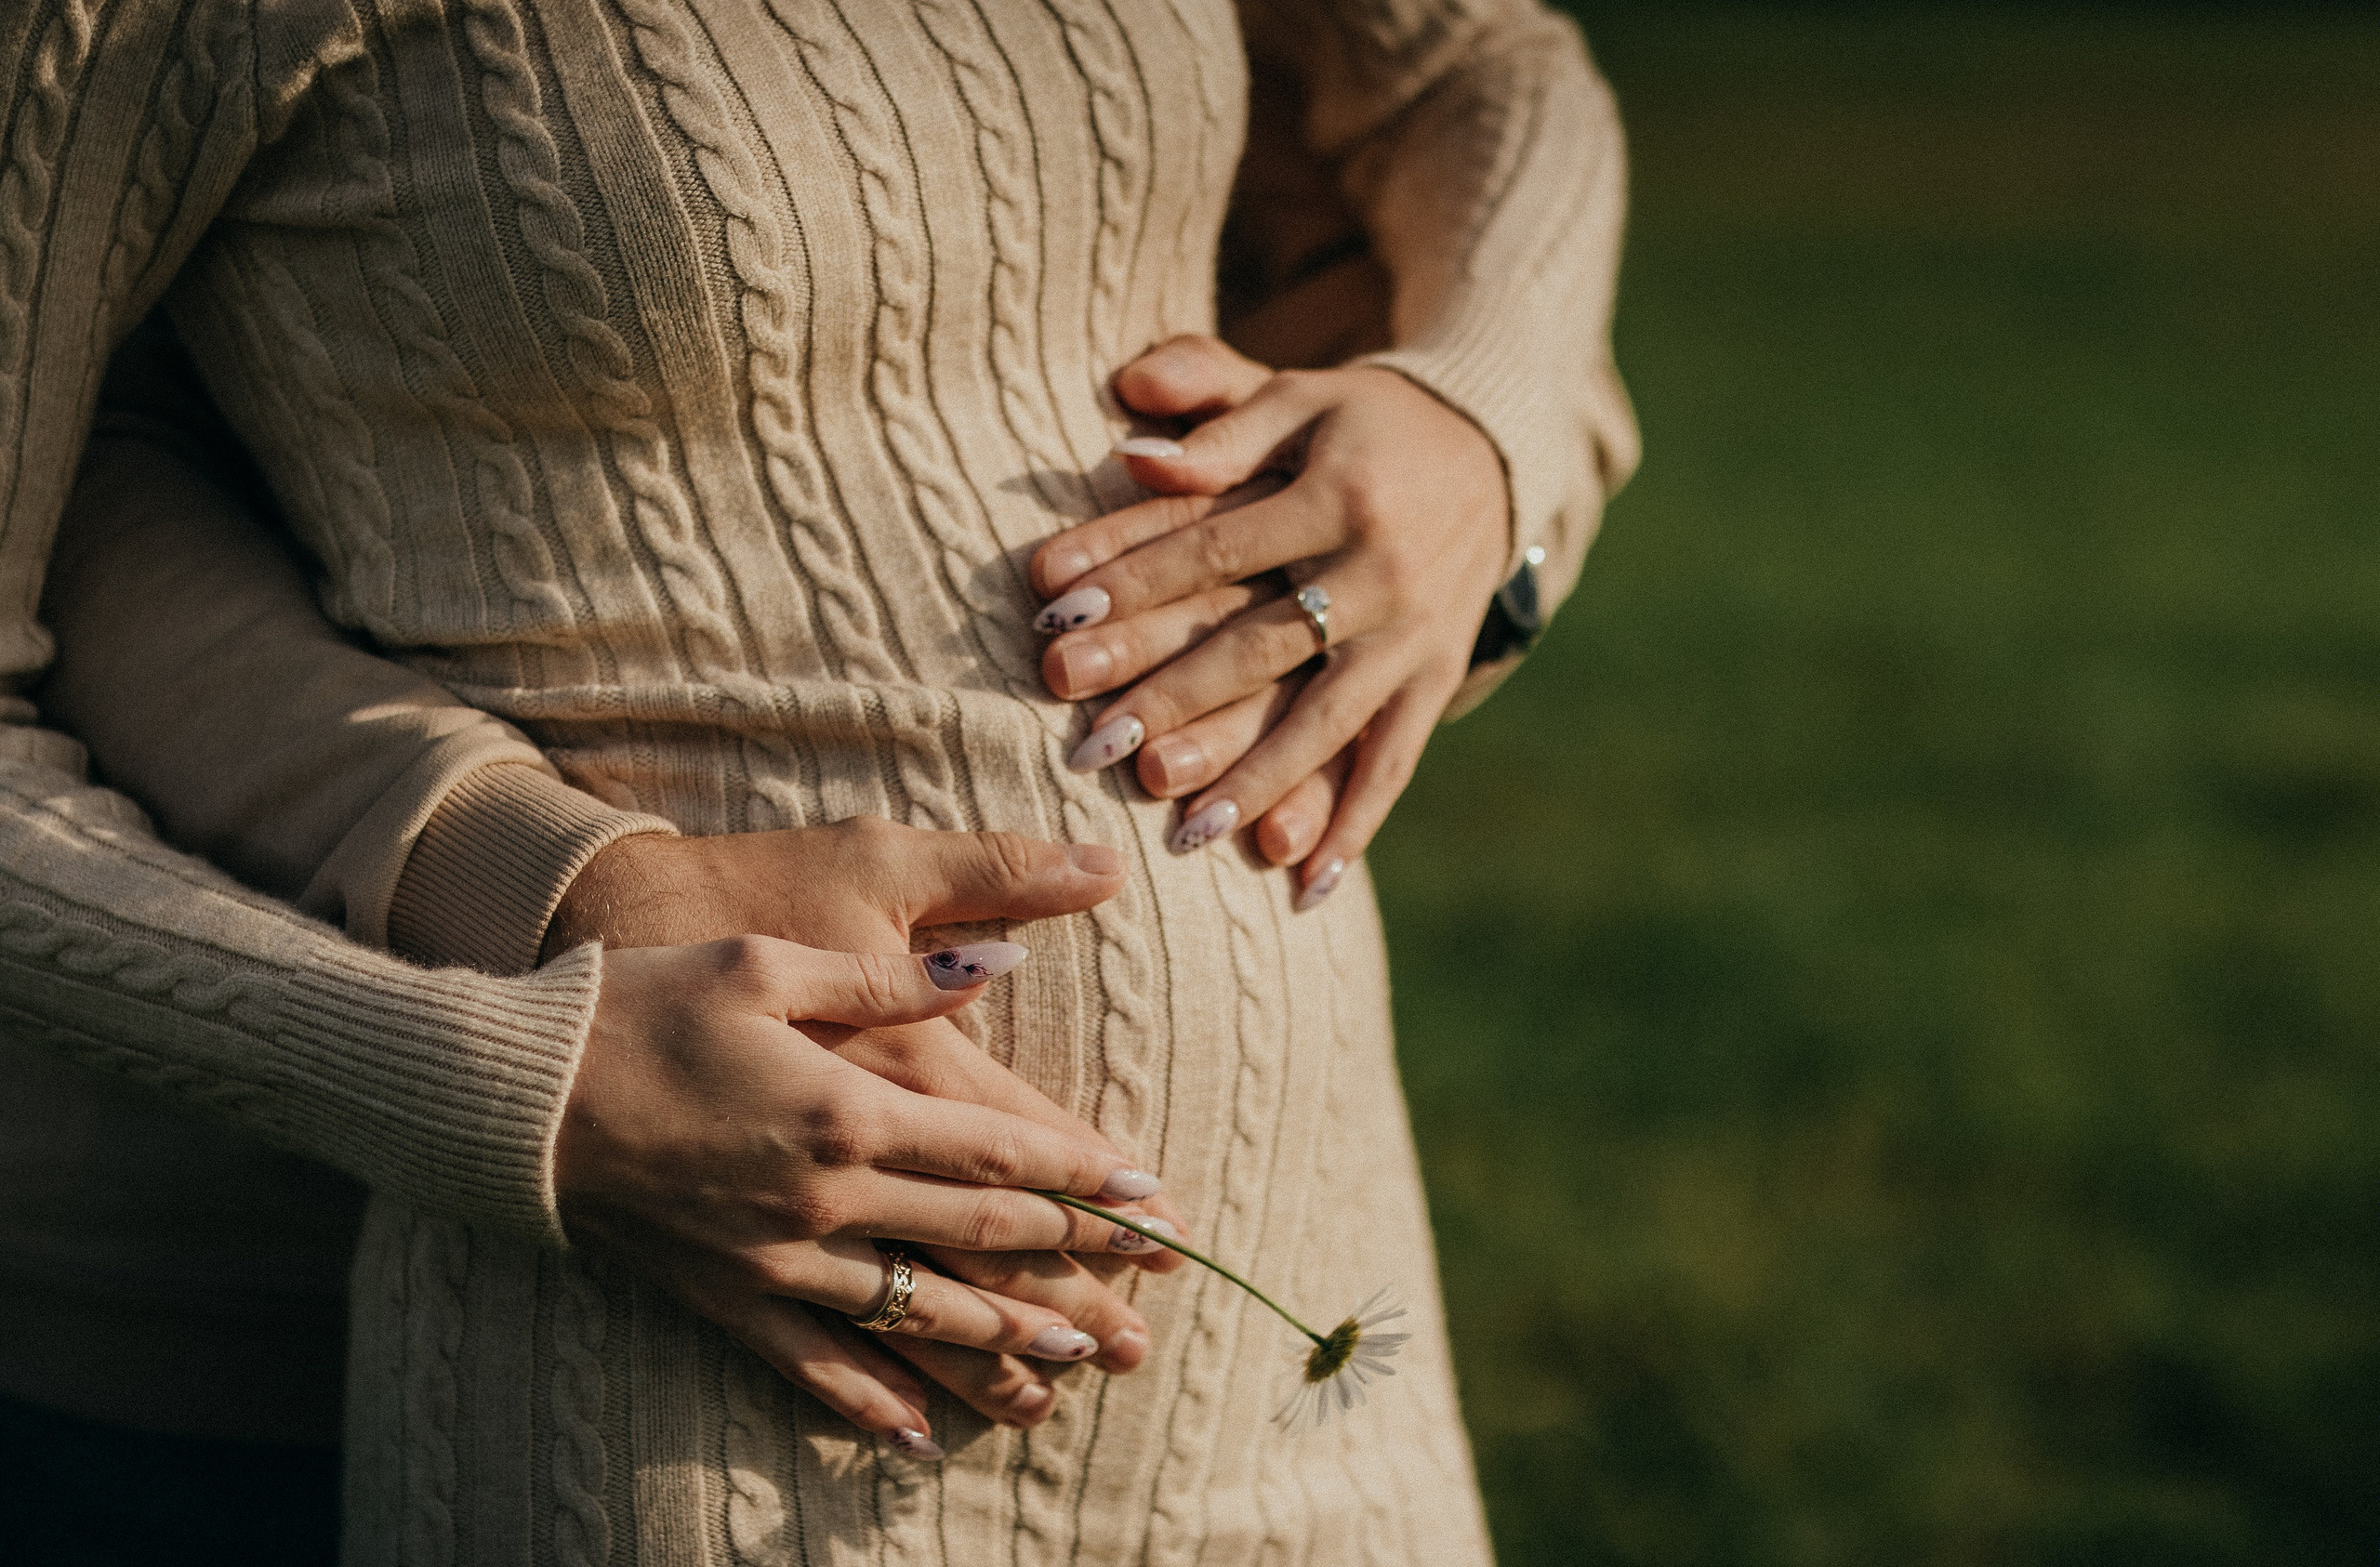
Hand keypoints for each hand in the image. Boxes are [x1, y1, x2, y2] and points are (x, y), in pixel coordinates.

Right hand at [566, 936, 1169, 1453]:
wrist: (517, 1093)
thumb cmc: (643, 1003)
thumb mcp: (769, 961)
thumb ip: (889, 980)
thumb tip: (993, 968)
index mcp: (846, 1107)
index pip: (995, 1151)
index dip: (1081, 1175)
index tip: (1150, 1196)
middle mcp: (825, 1197)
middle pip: (975, 1238)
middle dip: (1072, 1263)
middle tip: (1147, 1287)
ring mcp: (775, 1258)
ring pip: (914, 1313)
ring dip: (1000, 1341)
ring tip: (1073, 1362)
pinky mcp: (724, 1295)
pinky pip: (812, 1363)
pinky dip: (872, 1401)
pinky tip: (923, 1435)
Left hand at [1032, 335, 1508, 905]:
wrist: (1493, 451)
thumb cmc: (1359, 422)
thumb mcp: (1295, 396)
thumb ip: (1214, 416)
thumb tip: (1132, 456)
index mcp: (1337, 492)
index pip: (1216, 546)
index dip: (1134, 584)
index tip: (1054, 625)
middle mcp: (1382, 571)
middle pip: (1263, 645)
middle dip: (1175, 700)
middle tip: (1095, 750)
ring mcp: (1416, 635)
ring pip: (1329, 718)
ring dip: (1258, 779)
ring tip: (1188, 833)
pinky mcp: (1438, 678)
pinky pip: (1396, 761)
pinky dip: (1353, 825)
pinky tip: (1304, 885)